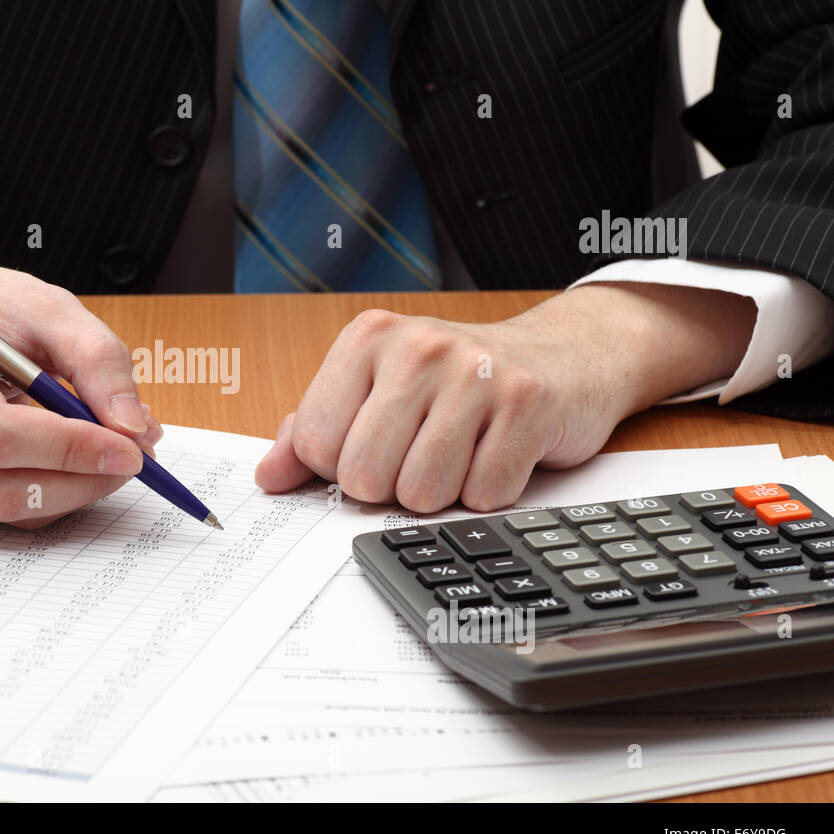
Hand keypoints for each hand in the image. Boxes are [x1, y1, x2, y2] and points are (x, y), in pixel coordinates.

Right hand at [0, 253, 161, 527]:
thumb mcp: (51, 310)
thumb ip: (98, 361)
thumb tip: (132, 427)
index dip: (68, 449)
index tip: (130, 448)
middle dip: (79, 479)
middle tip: (135, 458)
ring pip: (2, 509)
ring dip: (72, 492)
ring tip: (112, 454)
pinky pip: (0, 512)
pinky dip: (52, 495)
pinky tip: (77, 463)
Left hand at [255, 282, 755, 512]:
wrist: (565, 354)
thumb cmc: (459, 381)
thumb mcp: (378, 389)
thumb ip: (314, 431)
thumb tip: (268, 476)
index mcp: (367, 339)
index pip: (315, 444)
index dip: (339, 469)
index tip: (370, 451)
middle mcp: (418, 347)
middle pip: (365, 476)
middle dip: (391, 488)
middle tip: (420, 457)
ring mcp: (475, 373)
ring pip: (423, 493)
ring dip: (442, 494)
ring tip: (460, 454)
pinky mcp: (527, 404)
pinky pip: (483, 494)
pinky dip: (489, 493)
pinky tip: (498, 455)